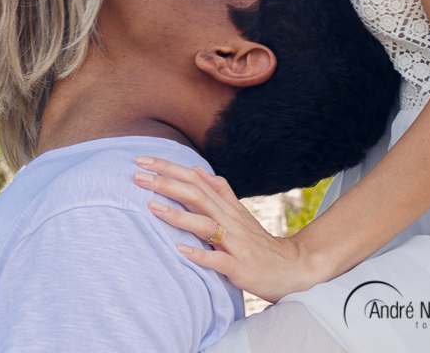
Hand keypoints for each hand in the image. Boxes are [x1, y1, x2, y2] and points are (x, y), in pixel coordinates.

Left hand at [133, 157, 326, 301]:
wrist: (293, 269)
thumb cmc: (258, 242)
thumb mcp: (239, 212)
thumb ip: (219, 190)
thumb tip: (195, 169)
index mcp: (226, 207)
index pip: (194, 180)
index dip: (168, 168)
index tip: (141, 160)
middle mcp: (229, 221)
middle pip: (196, 196)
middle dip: (165, 184)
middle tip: (136, 176)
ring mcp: (235, 244)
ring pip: (205, 225)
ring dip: (177, 216)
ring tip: (151, 207)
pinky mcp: (240, 268)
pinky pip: (219, 261)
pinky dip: (200, 255)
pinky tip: (181, 250)